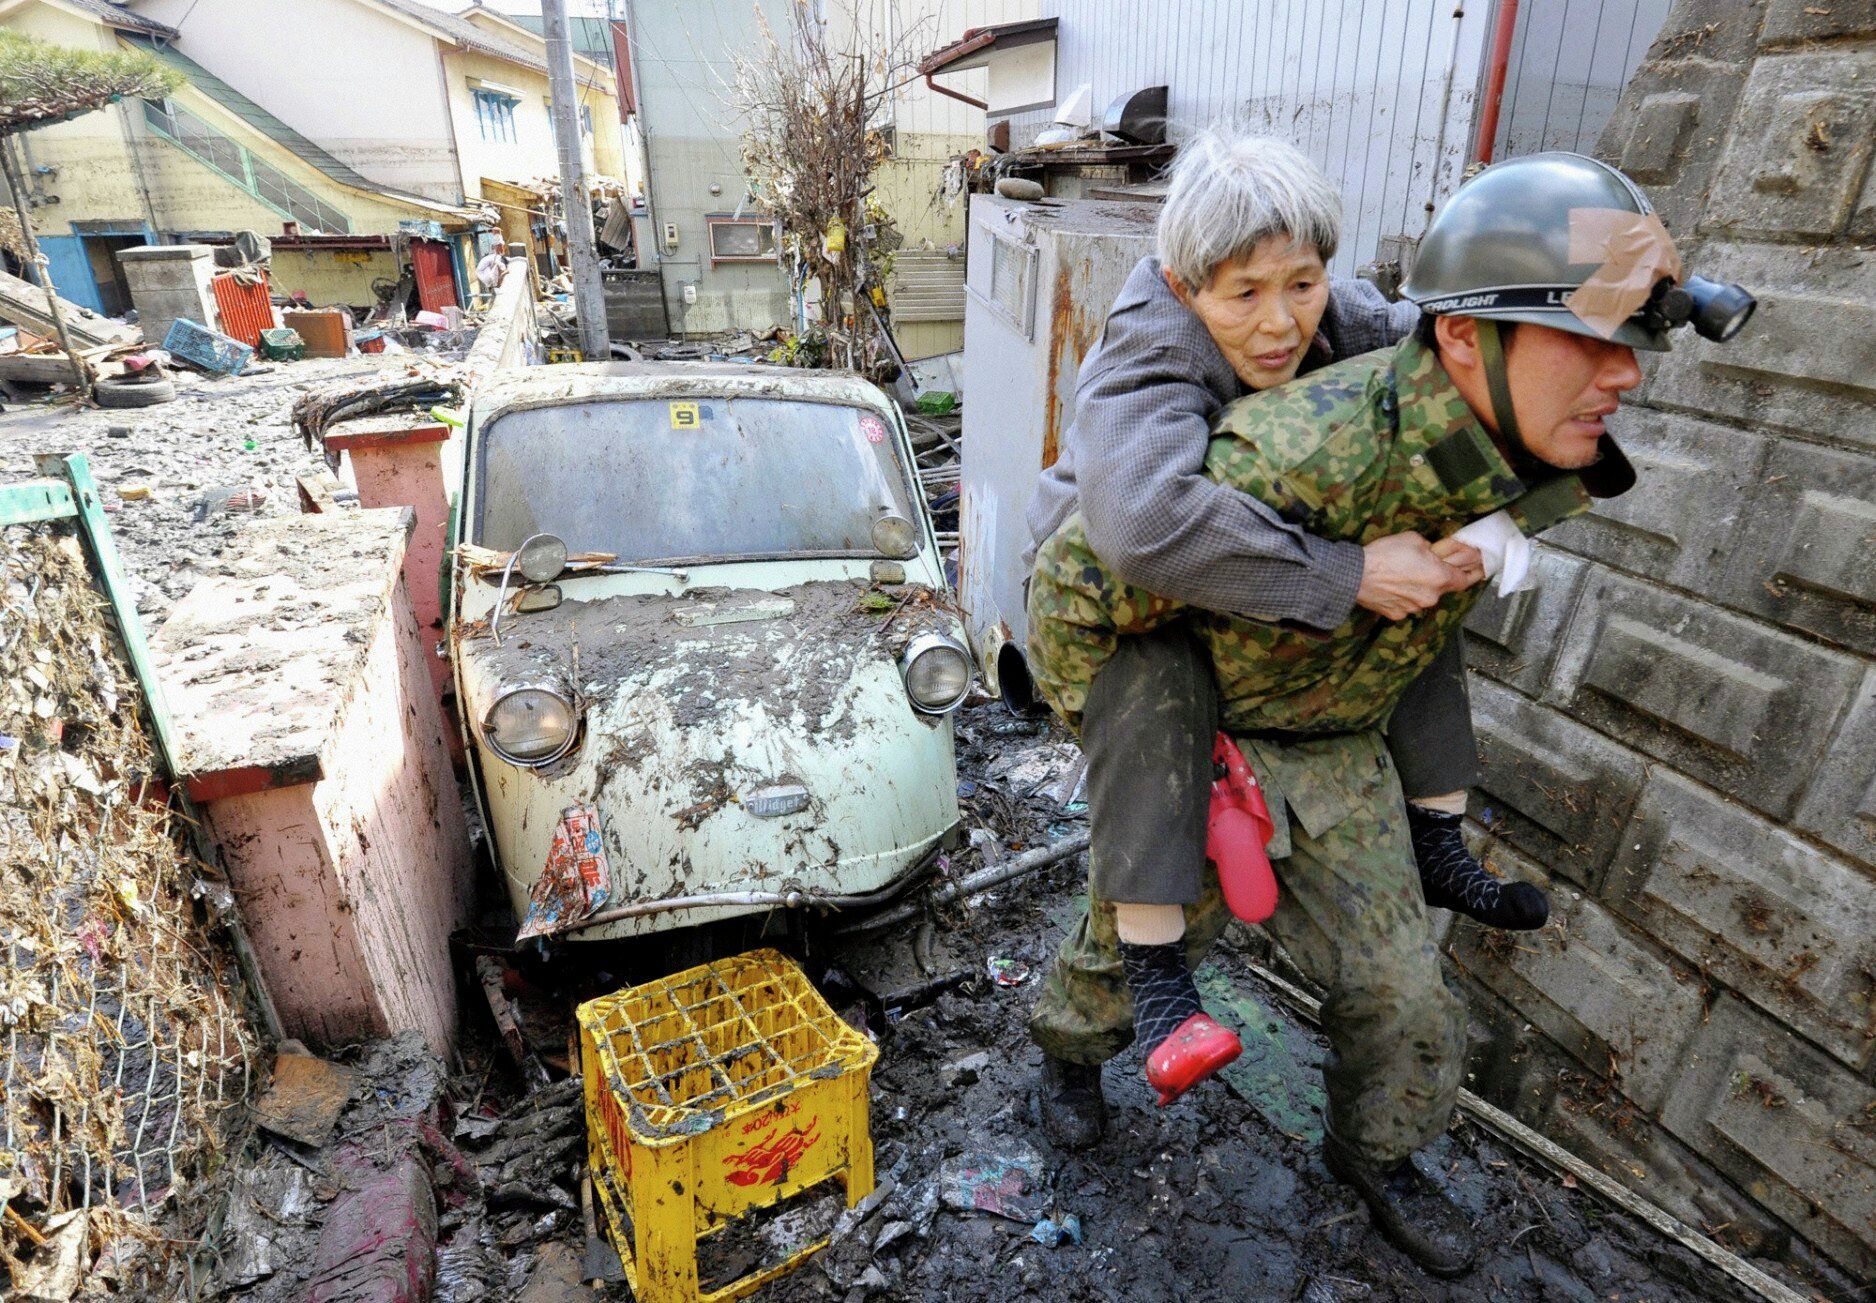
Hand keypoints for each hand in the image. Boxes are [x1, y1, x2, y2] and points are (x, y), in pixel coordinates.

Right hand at [1355, 532, 1480, 620]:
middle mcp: (1431, 596)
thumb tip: (1435, 551)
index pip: (1465, 579)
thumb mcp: (1413, 539)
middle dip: (1438, 578)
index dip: (1472, 574)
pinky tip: (1391, 585)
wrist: (1354, 575)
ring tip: (1401, 575)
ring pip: (1423, 597)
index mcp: (1440, 577)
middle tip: (1425, 566)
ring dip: (1419, 588)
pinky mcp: (1397, 614)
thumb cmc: (1384, 554)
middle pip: (1442, 588)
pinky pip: (1406, 605)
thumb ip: (1431, 547)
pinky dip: (1403, 596)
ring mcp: (1414, 608)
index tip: (1478, 570)